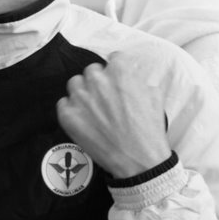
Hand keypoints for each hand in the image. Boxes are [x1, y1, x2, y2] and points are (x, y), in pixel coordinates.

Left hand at [56, 52, 170, 178]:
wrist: (139, 160)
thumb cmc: (149, 129)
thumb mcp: (154, 96)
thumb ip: (139, 78)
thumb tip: (131, 72)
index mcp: (119, 72)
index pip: (113, 58)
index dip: (117, 69)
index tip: (117, 77)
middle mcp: (96, 80)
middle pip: (92, 70)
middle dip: (99, 81)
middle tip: (106, 97)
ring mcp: (79, 97)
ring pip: (75, 84)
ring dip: (83, 92)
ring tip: (94, 108)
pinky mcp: (67, 113)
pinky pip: (64, 103)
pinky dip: (72, 109)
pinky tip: (84, 119)